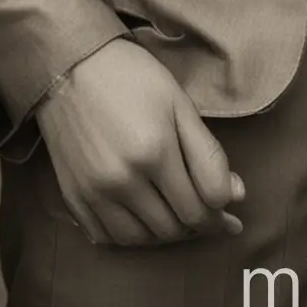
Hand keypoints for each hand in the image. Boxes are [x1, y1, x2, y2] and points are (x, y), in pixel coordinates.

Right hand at [36, 38, 244, 248]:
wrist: (70, 66)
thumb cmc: (131, 77)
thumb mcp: (178, 103)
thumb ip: (208, 153)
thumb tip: (235, 196)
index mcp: (155, 152)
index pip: (199, 210)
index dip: (219, 216)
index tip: (228, 213)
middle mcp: (124, 180)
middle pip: (173, 228)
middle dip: (195, 224)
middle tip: (203, 210)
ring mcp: (95, 193)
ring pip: (143, 240)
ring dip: (165, 233)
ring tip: (175, 212)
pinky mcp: (75, 198)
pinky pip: (110, 238)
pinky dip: (133, 236)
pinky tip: (143, 217)